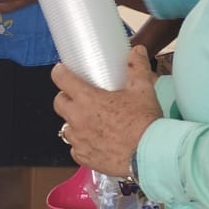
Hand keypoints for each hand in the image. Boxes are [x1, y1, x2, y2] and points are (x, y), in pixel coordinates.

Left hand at [52, 47, 160, 174]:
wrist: (150, 154)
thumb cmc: (144, 121)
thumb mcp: (142, 90)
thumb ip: (137, 68)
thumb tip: (136, 50)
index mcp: (87, 99)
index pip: (61, 79)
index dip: (60, 72)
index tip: (62, 71)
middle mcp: (77, 119)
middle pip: (59, 103)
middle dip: (66, 98)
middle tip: (79, 97)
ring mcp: (79, 140)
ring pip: (66, 128)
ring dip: (74, 122)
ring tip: (90, 122)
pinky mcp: (84, 158)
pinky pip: (76, 148)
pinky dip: (82, 144)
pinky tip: (95, 142)